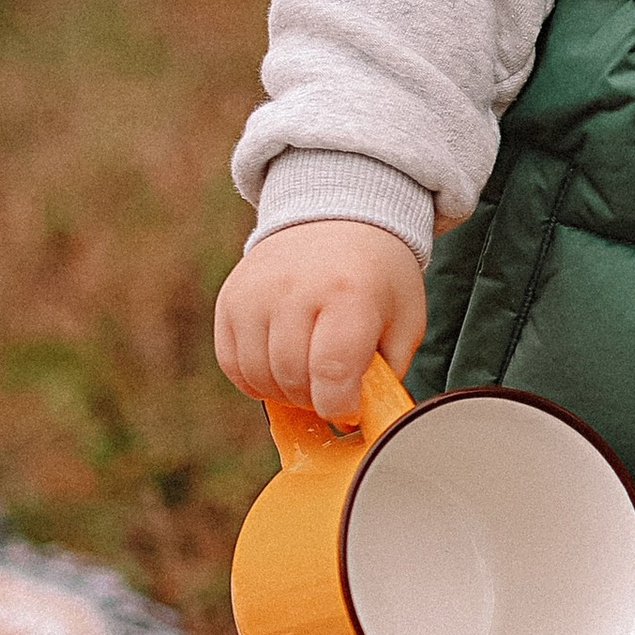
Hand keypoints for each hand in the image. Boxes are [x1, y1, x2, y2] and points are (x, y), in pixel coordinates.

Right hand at [214, 220, 428, 424]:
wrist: (338, 215)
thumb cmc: (377, 275)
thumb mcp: (404, 318)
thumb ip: (388, 371)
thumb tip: (366, 418)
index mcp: (350, 294)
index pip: (332, 373)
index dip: (339, 406)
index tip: (349, 410)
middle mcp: (297, 289)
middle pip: (292, 379)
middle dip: (314, 400)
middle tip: (331, 391)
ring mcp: (257, 292)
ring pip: (259, 376)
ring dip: (284, 392)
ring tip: (309, 376)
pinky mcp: (231, 299)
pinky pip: (232, 363)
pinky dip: (255, 379)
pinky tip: (280, 368)